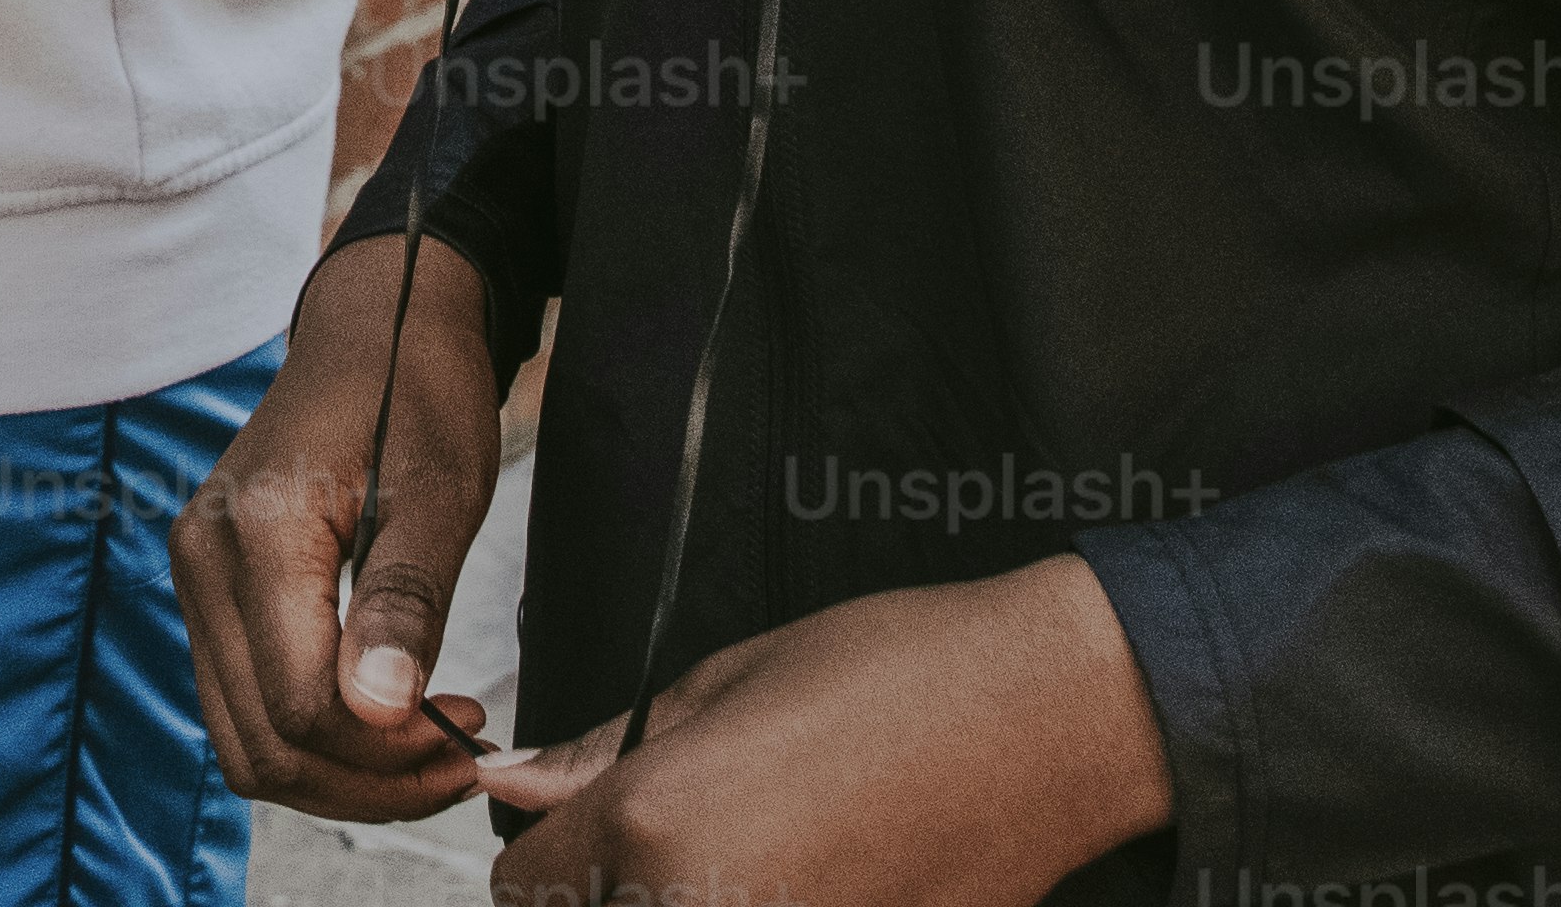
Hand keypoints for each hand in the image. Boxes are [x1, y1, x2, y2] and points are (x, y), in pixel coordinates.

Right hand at [187, 226, 520, 822]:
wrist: (375, 324)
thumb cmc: (418, 390)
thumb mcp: (440, 489)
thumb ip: (405, 598)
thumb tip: (382, 710)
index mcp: (255, 533)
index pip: (300, 703)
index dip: (387, 752)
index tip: (471, 739)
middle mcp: (202, 562)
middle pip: (264, 742)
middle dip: (367, 781)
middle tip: (463, 762)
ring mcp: (197, 578)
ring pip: (246, 742)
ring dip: (341, 775)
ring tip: (433, 751)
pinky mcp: (213, 590)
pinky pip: (245, 705)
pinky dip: (315, 739)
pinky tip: (389, 719)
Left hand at [465, 560, 1167, 906]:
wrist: (1046, 720)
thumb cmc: (899, 676)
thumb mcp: (726, 680)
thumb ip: (602, 751)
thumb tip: (514, 785)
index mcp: (654, 824)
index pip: (524, 883)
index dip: (547, 844)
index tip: (581, 822)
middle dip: (607, 887)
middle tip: (684, 830)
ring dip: (682, 898)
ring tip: (757, 843)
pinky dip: (758, 905)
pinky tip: (810, 874)